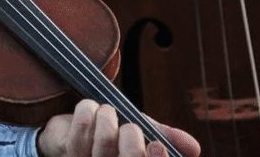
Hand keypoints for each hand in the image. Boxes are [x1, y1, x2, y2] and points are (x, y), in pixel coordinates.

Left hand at [36, 100, 200, 156]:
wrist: (68, 129)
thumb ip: (164, 137)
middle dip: (132, 137)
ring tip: (106, 111)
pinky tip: (89, 108)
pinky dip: (88, 111)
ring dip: (108, 117)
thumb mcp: (139, 132)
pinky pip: (81, 129)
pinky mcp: (65, 152)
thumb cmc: (109, 133)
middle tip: (129, 126)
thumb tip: (194, 147)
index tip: (157, 145)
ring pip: (105, 140)